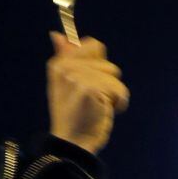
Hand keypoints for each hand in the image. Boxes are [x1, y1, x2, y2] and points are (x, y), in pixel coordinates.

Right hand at [47, 32, 129, 153]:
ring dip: (112, 94)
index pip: (94, 46)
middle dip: (107, 83)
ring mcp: (78, 77)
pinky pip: (119, 90)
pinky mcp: (91, 89)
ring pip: (115, 77)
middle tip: (92, 100)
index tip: (91, 84)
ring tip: (97, 107)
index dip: (100, 66)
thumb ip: (65, 58)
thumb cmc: (74, 117)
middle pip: (107, 63)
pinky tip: (103, 113)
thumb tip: (58, 35)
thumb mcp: (65, 86)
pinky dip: (118, 103)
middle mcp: (66, 68)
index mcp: (58, 64)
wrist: (74, 143)